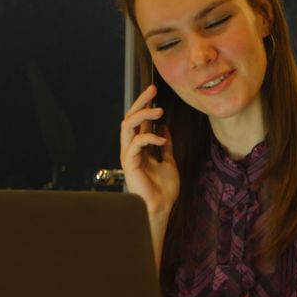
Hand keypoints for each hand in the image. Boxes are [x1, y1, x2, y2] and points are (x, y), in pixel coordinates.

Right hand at [120, 84, 178, 218]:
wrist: (161, 207)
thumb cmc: (163, 189)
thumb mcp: (169, 161)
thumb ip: (166, 145)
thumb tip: (165, 128)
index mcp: (140, 147)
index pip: (138, 120)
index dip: (145, 105)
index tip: (155, 92)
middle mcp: (131, 148)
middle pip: (130, 117)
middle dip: (140, 102)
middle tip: (152, 90)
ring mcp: (128, 155)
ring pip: (127, 125)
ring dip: (142, 114)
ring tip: (158, 110)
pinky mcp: (128, 162)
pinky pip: (135, 142)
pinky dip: (149, 137)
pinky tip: (161, 138)